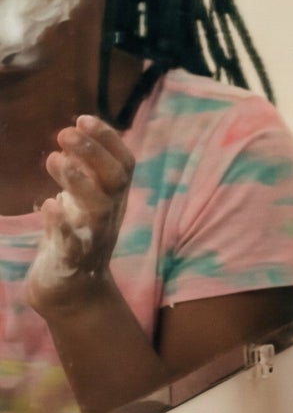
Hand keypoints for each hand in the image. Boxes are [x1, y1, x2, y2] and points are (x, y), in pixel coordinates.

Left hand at [25, 114, 133, 312]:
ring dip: (79, 182)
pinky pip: (72, 242)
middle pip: (114, 180)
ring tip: (55, 158)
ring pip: (97, 208)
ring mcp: (92, 237)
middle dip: (94, 154)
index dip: (109, 140)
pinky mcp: (72, 261)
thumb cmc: (74, 239)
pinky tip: (48, 205)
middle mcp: (108, 215)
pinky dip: (61, 223)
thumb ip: (82, 173)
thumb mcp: (82, 201)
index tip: (84, 118)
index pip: (123, 164)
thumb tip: (74, 135)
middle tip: (66, 132)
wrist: (74, 294)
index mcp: (112, 199)